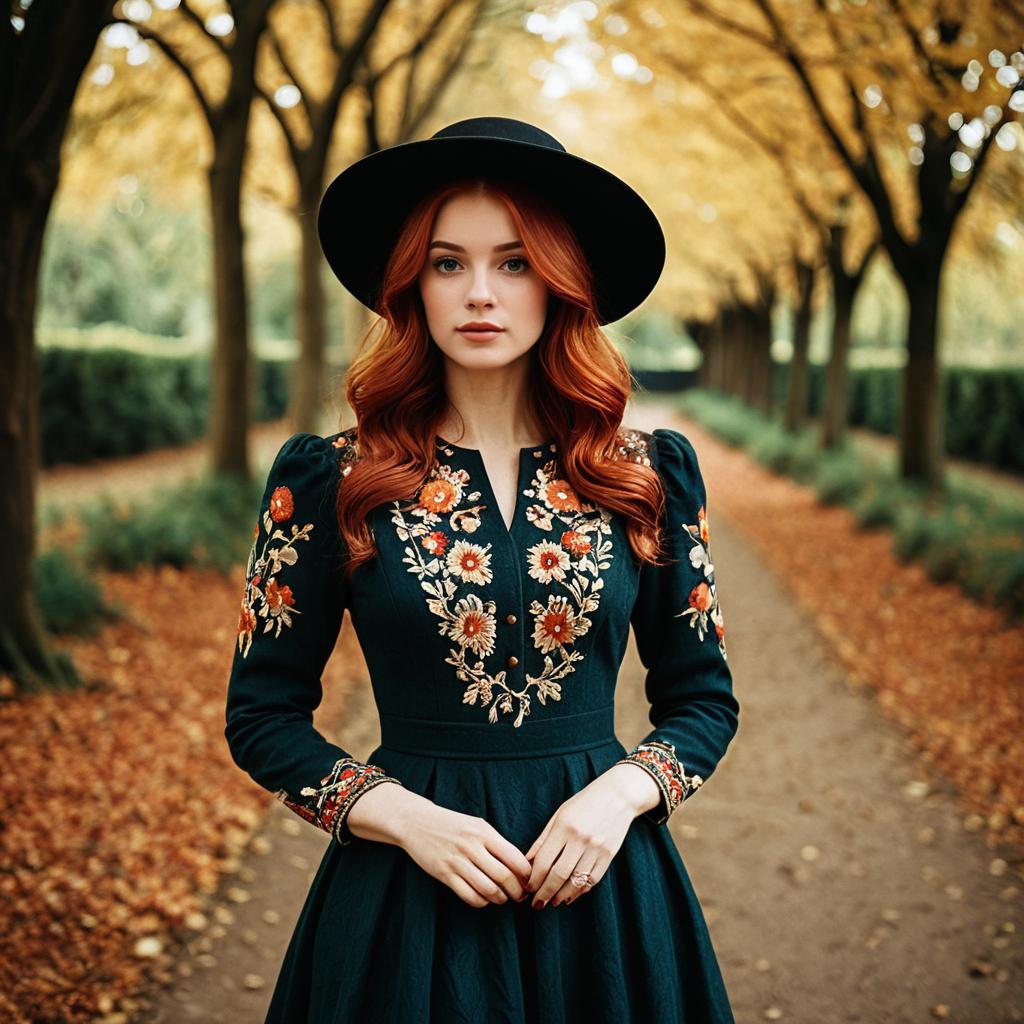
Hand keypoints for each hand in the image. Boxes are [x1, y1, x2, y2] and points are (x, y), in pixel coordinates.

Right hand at [359, 787, 531, 907]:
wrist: (417, 822)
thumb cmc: (452, 824)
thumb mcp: (477, 825)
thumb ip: (496, 843)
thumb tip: (520, 866)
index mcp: (484, 832)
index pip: (514, 858)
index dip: (526, 875)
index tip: (529, 881)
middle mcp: (472, 846)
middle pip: (504, 877)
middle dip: (516, 891)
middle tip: (520, 896)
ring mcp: (457, 861)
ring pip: (488, 889)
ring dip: (500, 899)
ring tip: (502, 898)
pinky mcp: (444, 874)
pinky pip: (469, 895)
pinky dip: (481, 902)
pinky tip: (484, 899)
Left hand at [523, 763, 659, 907]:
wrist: (618, 795)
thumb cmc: (584, 803)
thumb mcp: (559, 815)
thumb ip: (543, 840)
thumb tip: (527, 863)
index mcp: (564, 826)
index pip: (544, 860)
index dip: (534, 879)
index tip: (527, 889)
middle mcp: (580, 839)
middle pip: (558, 875)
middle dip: (544, 893)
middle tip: (536, 904)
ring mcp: (596, 848)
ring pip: (575, 881)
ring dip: (561, 895)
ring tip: (551, 902)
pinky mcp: (609, 856)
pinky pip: (592, 880)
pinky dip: (579, 891)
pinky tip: (569, 895)